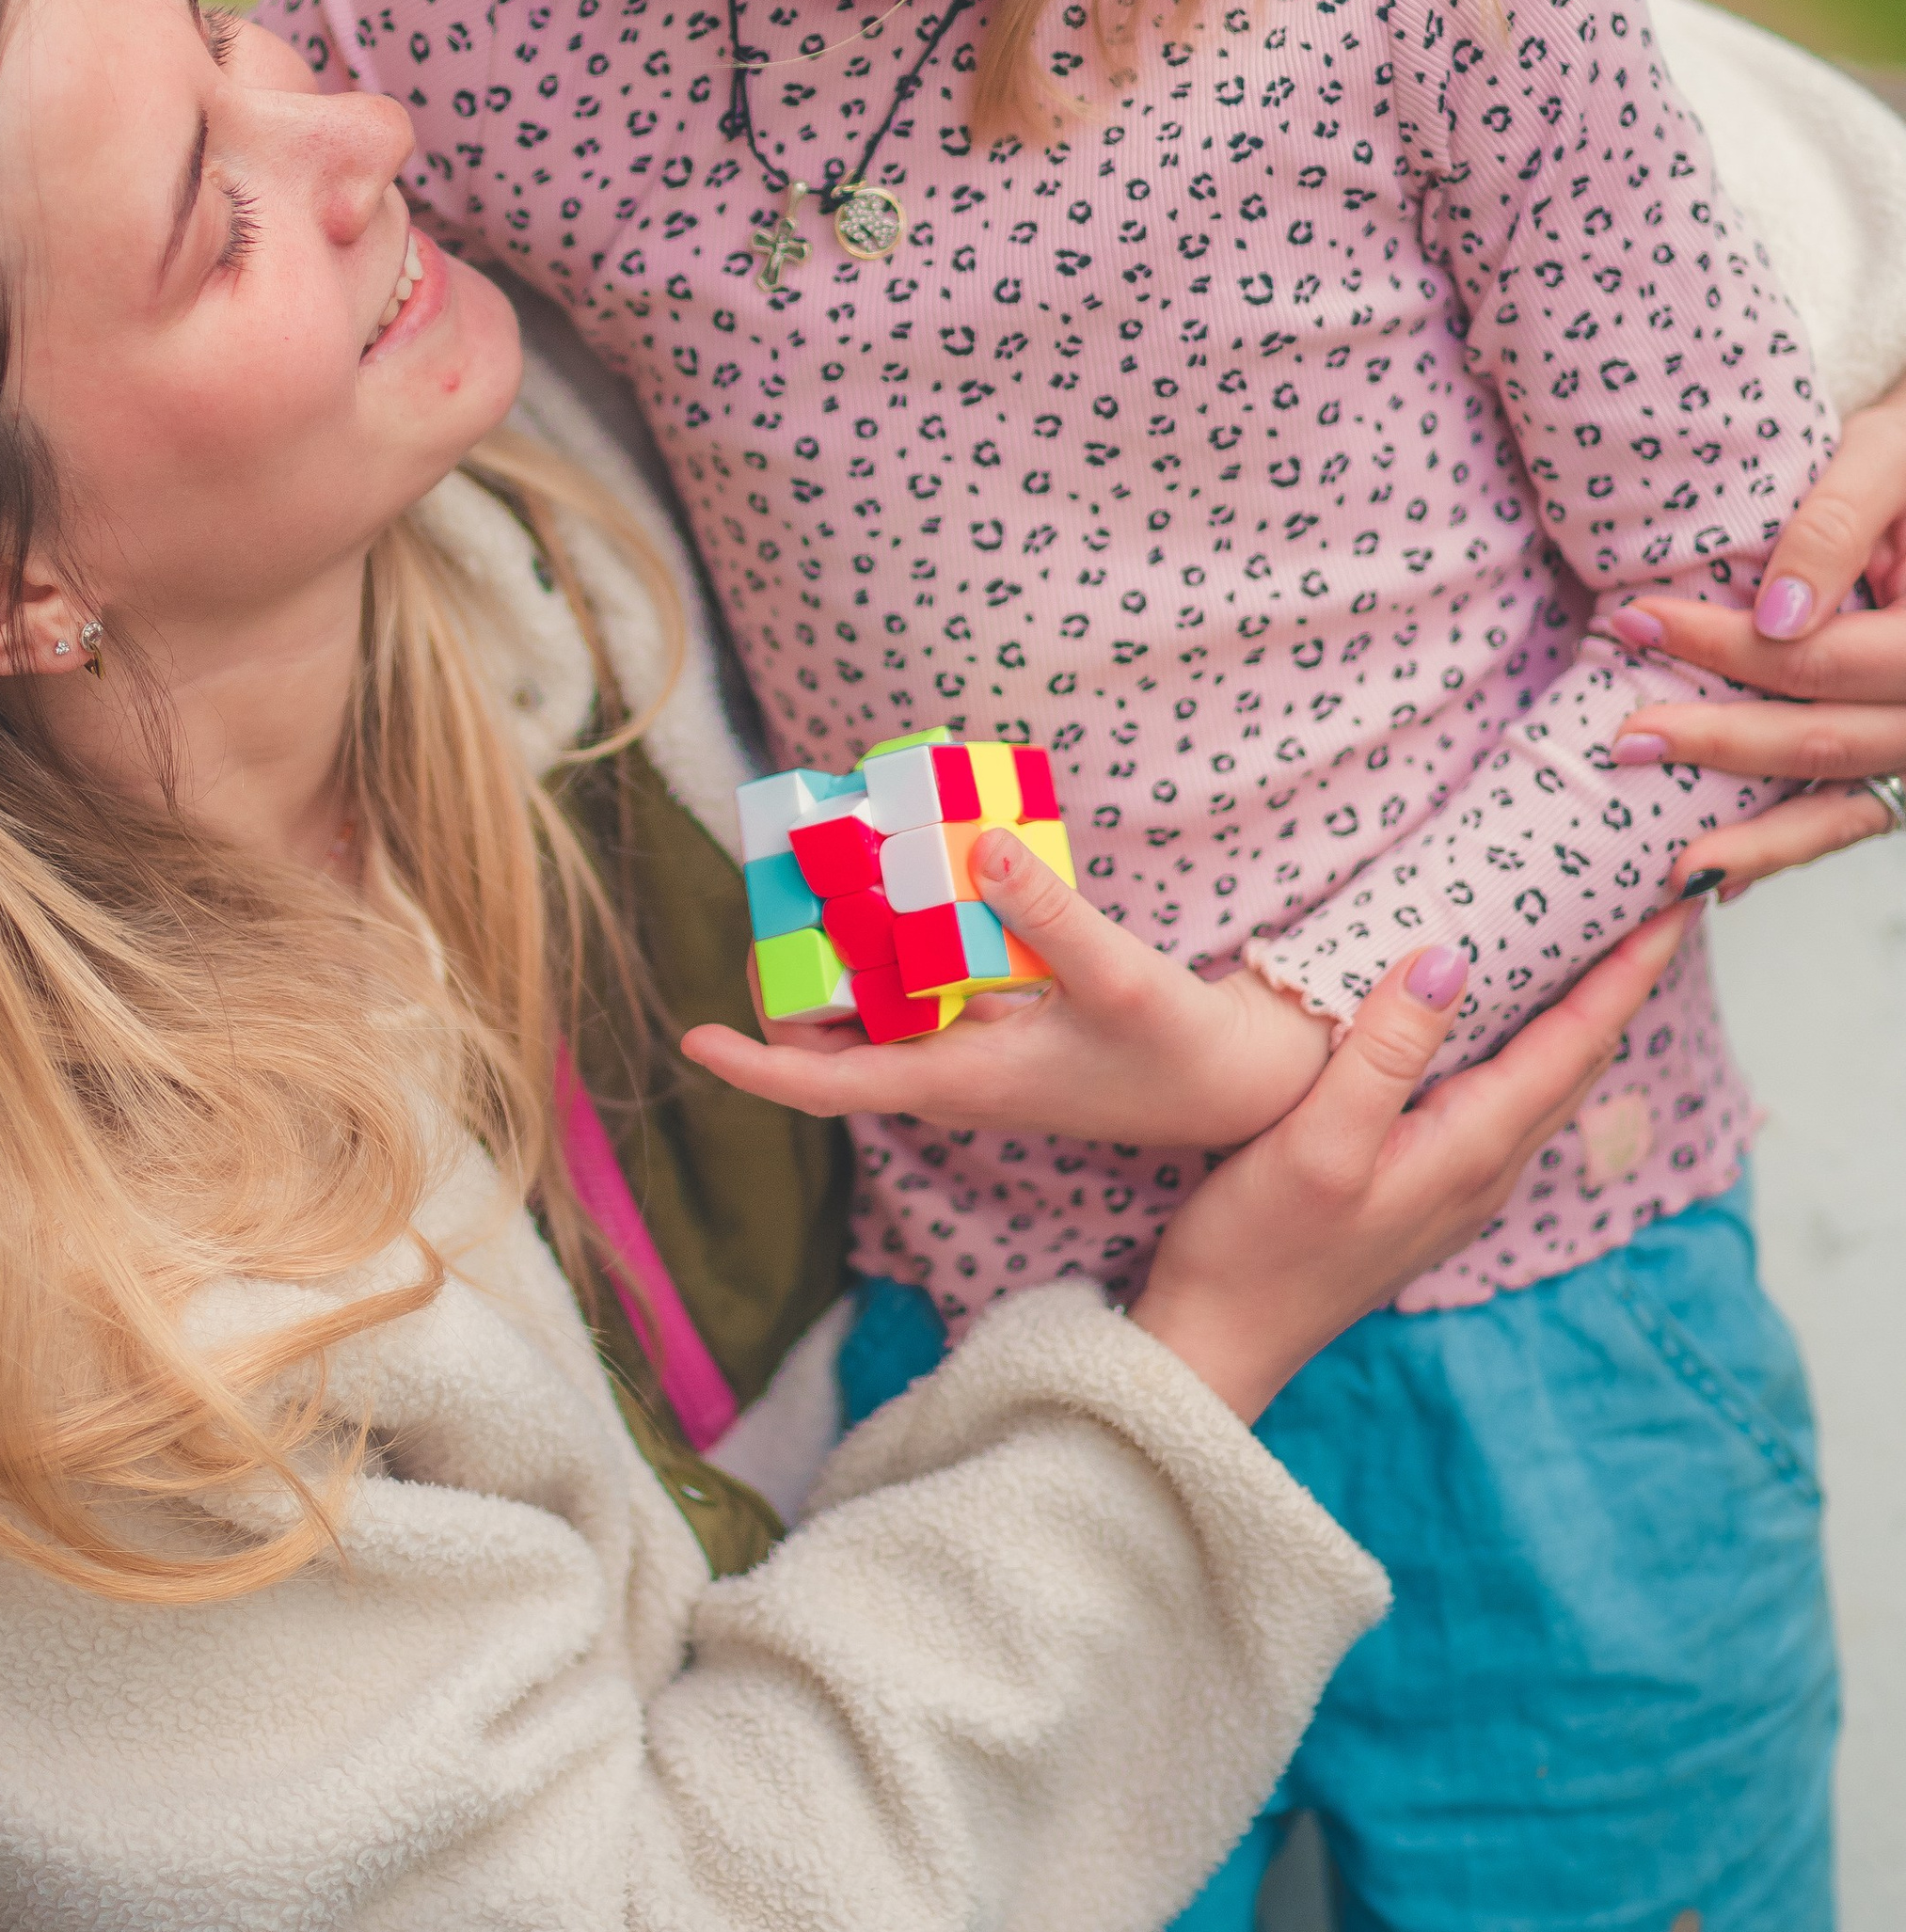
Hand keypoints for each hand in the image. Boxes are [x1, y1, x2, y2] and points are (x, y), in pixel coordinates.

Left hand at [686, 828, 1331, 1154]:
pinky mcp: (1004, 1031)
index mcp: (957, 1080)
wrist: (1242, 1084)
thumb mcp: (1121, 978)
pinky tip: (916, 885)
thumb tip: (974, 845)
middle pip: (833, 1039)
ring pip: (878, 1011)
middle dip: (788, 980)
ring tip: (823, 876)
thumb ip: (1049, 911)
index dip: (754, 1066)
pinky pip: (930, 989)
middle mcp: (952, 1073)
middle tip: (770, 898)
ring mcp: (975, 1054)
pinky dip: (906, 946)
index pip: (827, 1086)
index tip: (689, 1040)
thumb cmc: (1181, 1051)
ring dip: (844, 957)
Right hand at [1131, 905, 1700, 1422]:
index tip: (1679, 903)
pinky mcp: (1427, 1192)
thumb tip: (1450, 960)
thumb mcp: (1315, 1140)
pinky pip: (1509, 1104)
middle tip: (1651, 905)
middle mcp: (1486, 1169)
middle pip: (1580, 1060)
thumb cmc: (1257, 1247)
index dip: (1628, 969)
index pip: (1577, 1042)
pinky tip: (1508, 1029)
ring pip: (1549, 1084)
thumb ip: (1384, 1052)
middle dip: (1621, 982)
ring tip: (1599, 951)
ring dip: (1582, 1016)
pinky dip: (1534, 1049)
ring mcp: (1460, 1187)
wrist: (1218, 1345)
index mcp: (1472, 1147)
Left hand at [1611, 372, 1905, 898]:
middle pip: (1831, 739)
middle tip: (1625, 740)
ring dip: (1758, 836)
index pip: (1829, 656)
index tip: (1637, 623)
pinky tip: (1722, 872)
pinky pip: (1858, 817)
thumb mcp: (1891, 457)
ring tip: (1670, 863)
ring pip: (1848, 805)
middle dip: (1723, 744)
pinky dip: (1793, 846)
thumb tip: (1776, 617)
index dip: (1728, 647)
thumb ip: (1838, 526)